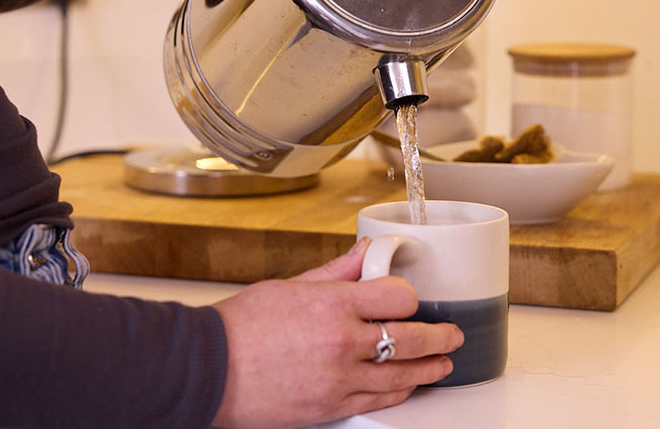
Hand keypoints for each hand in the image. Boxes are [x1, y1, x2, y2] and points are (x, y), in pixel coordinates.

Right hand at [211, 238, 463, 428]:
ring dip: (429, 368)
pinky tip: (408, 385)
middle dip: (440, 336)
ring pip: (401, 375)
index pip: (397, 297)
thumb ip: (335, 272)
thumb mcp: (289, 286)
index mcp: (332, 304)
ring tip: (443, 363)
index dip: (410, 297)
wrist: (206, 371)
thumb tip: (363, 252)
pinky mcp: (331, 406)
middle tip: (452, 334)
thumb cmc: (239, 328)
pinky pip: (379, 399)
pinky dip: (399, 392)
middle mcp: (342, 342)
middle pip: (411, 338)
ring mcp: (338, 378)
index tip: (411, 299)